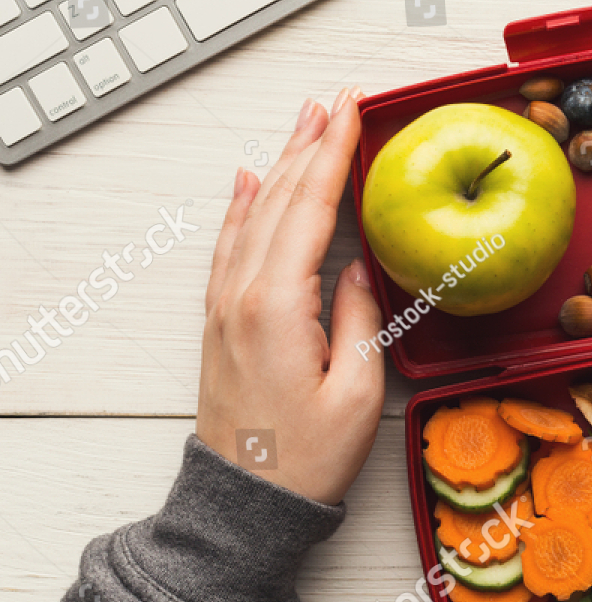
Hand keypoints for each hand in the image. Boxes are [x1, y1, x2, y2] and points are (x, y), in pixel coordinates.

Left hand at [195, 89, 385, 505]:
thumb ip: (359, 318)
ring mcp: (226, 306)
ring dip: (280, 164)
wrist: (246, 501)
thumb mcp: (358, 391)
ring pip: (254, 214)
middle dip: (308, 143)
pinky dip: (242, 205)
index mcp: (278, 304)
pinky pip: (230, 245)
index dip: (333, 153)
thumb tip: (358, 267)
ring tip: (303, 123)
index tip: (351, 110)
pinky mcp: (222, 321)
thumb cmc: (306, 456)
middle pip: (278, 198)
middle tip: (335, 100)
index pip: (310, 207)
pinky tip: (249, 181)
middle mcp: (243, 295)